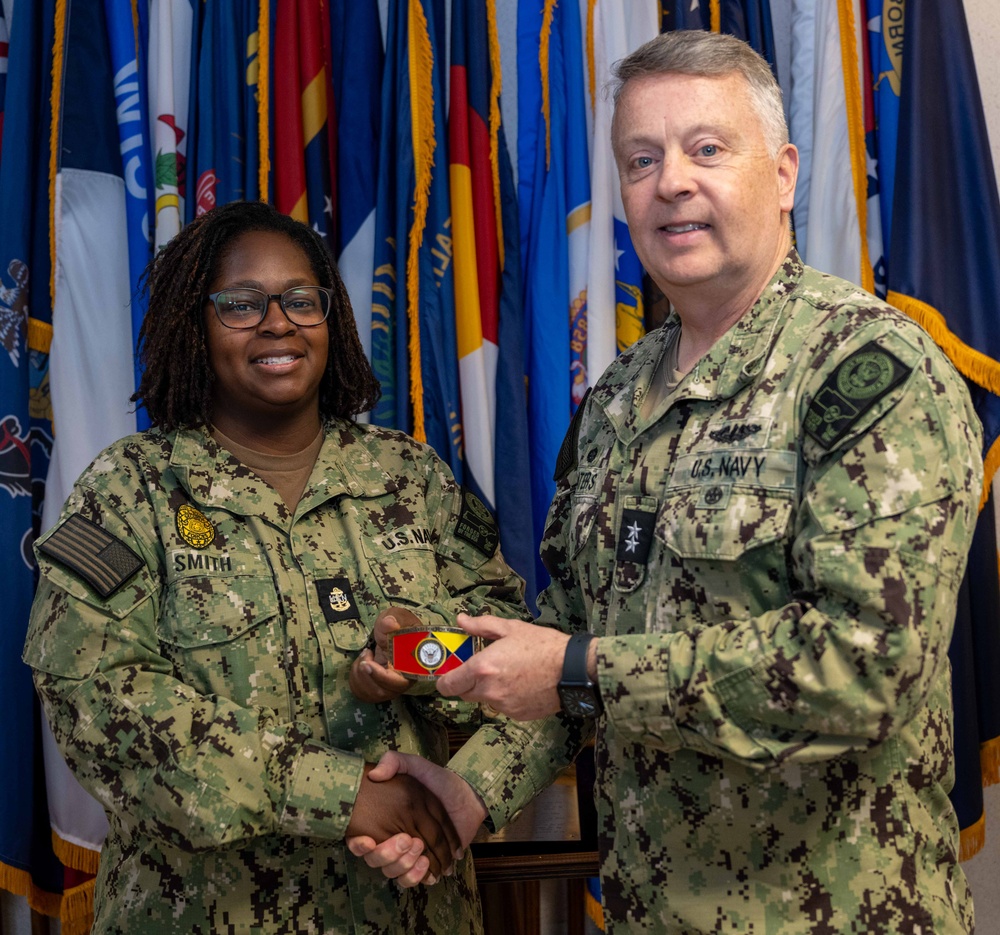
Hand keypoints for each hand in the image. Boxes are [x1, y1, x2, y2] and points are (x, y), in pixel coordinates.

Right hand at [345, 764, 460, 877]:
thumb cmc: (436, 779)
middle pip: (378, 860)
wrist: (466, 795)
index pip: (363, 839)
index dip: (360, 845)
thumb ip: (394, 762)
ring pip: (393, 872)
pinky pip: (411, 879)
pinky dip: (416, 876)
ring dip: (404, 867)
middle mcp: (391, 838)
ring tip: (422, 854)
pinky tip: (427, 866)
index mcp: (384, 819)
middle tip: (408, 840)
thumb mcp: (413, 765)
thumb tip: (374, 774)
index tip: (367, 842)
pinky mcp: (424, 864)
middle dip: (389, 855)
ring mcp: (407, 853)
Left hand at [349, 607, 421, 702]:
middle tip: (365, 653)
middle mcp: (402, 681)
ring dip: (360, 674)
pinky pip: (362, 693)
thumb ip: (394, 620)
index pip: (400, 682)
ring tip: (365, 654)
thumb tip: (391, 624)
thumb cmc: (398, 624)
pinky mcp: (377, 689)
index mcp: (412, 667)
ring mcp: (389, 687)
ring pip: (370, 694)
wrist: (392, 631)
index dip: (382, 677)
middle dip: (367, 674)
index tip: (368, 663)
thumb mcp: (397, 617)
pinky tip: (361, 663)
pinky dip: (355, 679)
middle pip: (382, 692)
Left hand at [435, 613, 570, 720]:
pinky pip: (503, 707)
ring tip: (510, 673)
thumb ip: (481, 626)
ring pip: (485, 700)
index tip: (448, 675)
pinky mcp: (517, 715)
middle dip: (468, 682)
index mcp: (482, 668)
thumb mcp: (511, 629)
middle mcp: (488, 691)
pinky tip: (522, 684)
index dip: (444, 681)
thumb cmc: (543, 646)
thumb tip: (461, 620)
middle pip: (464, 694)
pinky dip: (507, 697)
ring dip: (489, 690)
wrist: (572, 670)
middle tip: (484, 668)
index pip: (448, 685)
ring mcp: (503, 706)